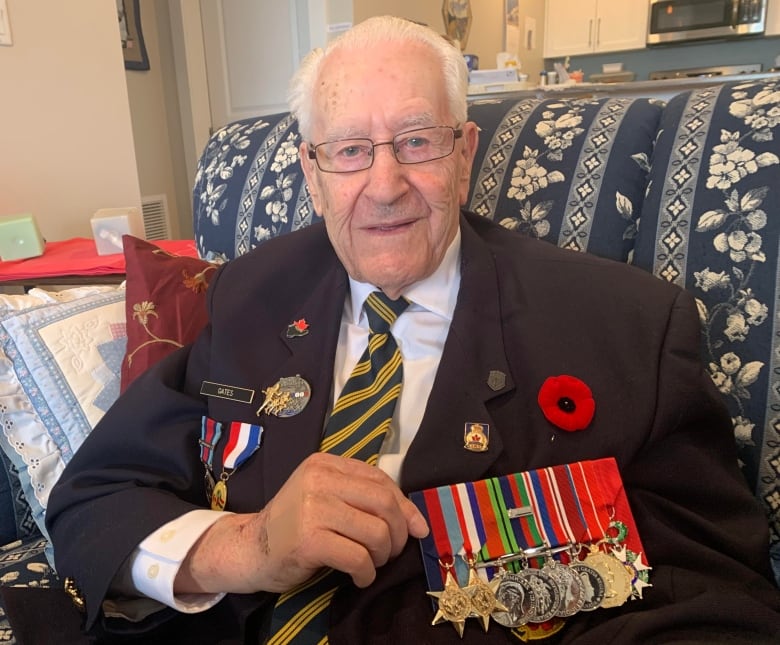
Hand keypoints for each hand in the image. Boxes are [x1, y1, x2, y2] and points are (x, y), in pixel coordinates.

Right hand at [175, 452, 428, 594]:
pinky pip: (358, 558)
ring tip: (372, 563)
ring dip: (382, 555)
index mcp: (325, 464)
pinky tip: (360, 577)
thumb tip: (420, 524)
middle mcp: (319, 480)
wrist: (251, 549)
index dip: (404, 507)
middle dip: (398, 533)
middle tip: (391, 551)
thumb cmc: (295, 524)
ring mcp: (312, 508)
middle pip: (384, 504)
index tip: (416, 529)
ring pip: (376, 532)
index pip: (381, 480)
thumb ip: (367, 500)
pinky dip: (366, 572)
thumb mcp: (328, 499)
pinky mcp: (309, 541)